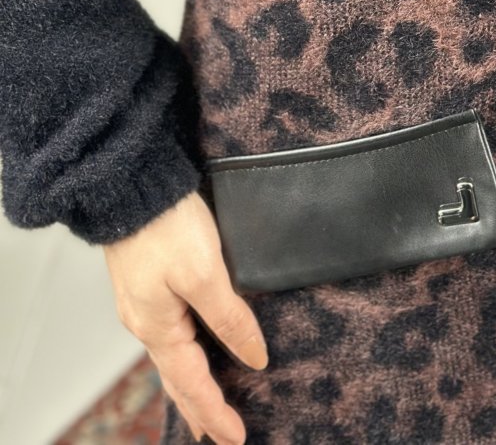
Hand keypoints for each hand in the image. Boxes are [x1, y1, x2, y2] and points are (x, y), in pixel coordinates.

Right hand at [103, 189, 267, 444]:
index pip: (192, 383)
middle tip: (217, 435)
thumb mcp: (205, 274)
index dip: (216, 412)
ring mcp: (142, 302)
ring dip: (189, 383)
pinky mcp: (146, 281)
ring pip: (171, 355)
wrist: (131, 186)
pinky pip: (168, 331)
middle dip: (198, 407)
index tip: (237, 438)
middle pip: (176, 377)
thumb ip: (230, 318)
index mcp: (158, 327)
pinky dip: (182, 353)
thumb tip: (254, 357)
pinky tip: (189, 347)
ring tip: (204, 403)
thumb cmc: (166, 226)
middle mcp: (145, 321)